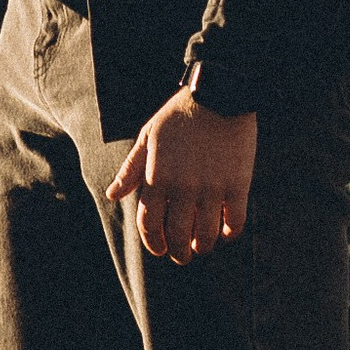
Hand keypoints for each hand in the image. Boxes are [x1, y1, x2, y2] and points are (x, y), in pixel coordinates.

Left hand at [108, 91, 256, 264]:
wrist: (219, 94)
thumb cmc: (179, 116)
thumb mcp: (148, 137)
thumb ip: (132, 169)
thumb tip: (113, 195)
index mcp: (158, 177)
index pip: (150, 224)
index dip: (153, 243)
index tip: (159, 249)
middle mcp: (184, 188)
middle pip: (178, 236)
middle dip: (178, 253)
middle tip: (181, 255)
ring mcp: (212, 188)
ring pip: (206, 235)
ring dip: (202, 247)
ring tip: (201, 247)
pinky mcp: (237, 185)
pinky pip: (235, 221)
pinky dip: (230, 233)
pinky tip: (225, 232)